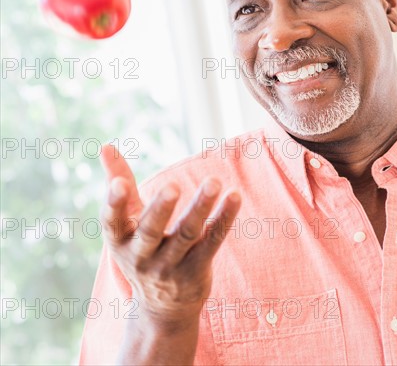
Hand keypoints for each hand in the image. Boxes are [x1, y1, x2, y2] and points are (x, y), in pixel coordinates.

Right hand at [99, 144, 240, 326]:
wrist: (162, 307)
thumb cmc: (141, 248)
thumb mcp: (126, 222)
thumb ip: (118, 183)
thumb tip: (106, 146)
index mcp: (120, 242)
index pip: (113, 223)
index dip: (114, 204)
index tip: (118, 183)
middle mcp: (142, 258)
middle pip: (151, 232)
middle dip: (161, 209)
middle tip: (173, 185)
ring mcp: (170, 268)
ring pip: (187, 234)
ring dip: (201, 207)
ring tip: (214, 182)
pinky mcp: (197, 270)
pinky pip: (212, 241)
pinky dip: (224, 218)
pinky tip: (234, 196)